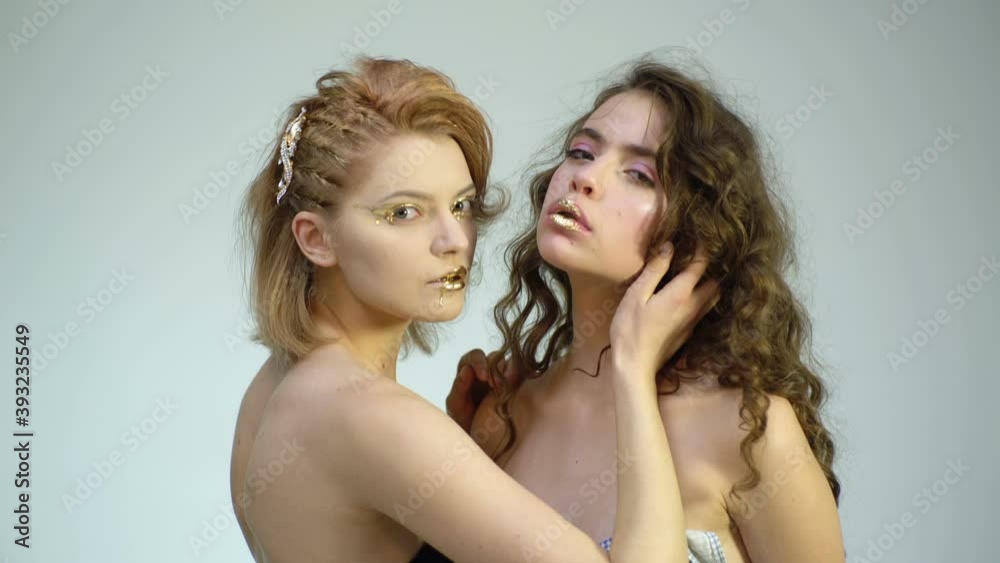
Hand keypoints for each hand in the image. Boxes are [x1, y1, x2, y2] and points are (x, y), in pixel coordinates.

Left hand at [446, 349, 519, 431]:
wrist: (479, 438)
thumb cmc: (464, 420)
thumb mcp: (456, 406)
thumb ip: (459, 387)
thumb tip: (467, 370)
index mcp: (470, 368)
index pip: (476, 355)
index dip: (479, 362)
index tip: (482, 377)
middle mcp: (489, 368)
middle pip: (496, 357)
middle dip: (496, 369)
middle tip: (497, 385)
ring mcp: (505, 375)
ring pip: (513, 364)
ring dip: (512, 374)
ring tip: (510, 390)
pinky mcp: (519, 384)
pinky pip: (526, 375)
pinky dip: (526, 380)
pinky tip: (522, 392)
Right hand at [609, 242, 719, 377]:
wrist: (635, 365)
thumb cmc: (630, 328)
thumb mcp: (636, 295)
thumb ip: (655, 270)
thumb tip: (670, 247)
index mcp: (681, 293)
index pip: (701, 265)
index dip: (702, 249)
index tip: (699, 237)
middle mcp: (694, 306)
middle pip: (715, 282)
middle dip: (712, 267)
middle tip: (700, 255)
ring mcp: (694, 322)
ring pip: (713, 298)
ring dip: (710, 283)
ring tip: (698, 274)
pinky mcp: (689, 332)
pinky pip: (704, 310)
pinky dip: (703, 297)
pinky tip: (690, 295)